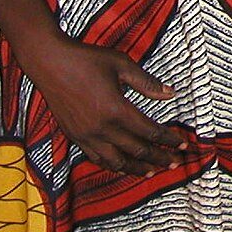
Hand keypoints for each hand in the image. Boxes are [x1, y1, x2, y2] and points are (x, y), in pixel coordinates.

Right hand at [20, 33, 187, 174]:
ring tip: (152, 172)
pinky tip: (122, 165)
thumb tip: (171, 93)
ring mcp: (86, 135)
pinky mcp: (74, 136)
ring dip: (137, 168)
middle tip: (174, 163)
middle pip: (137, 150)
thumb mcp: (121, 64)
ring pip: (116, 161)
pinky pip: (96, 158)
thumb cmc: (87, 59)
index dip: (168, 140)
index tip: (183, 144)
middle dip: (159, 158)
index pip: (150, 132)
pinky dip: (113, 165)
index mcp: (116, 110)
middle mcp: (101, 128)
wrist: (49, 62)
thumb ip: (147, 83)